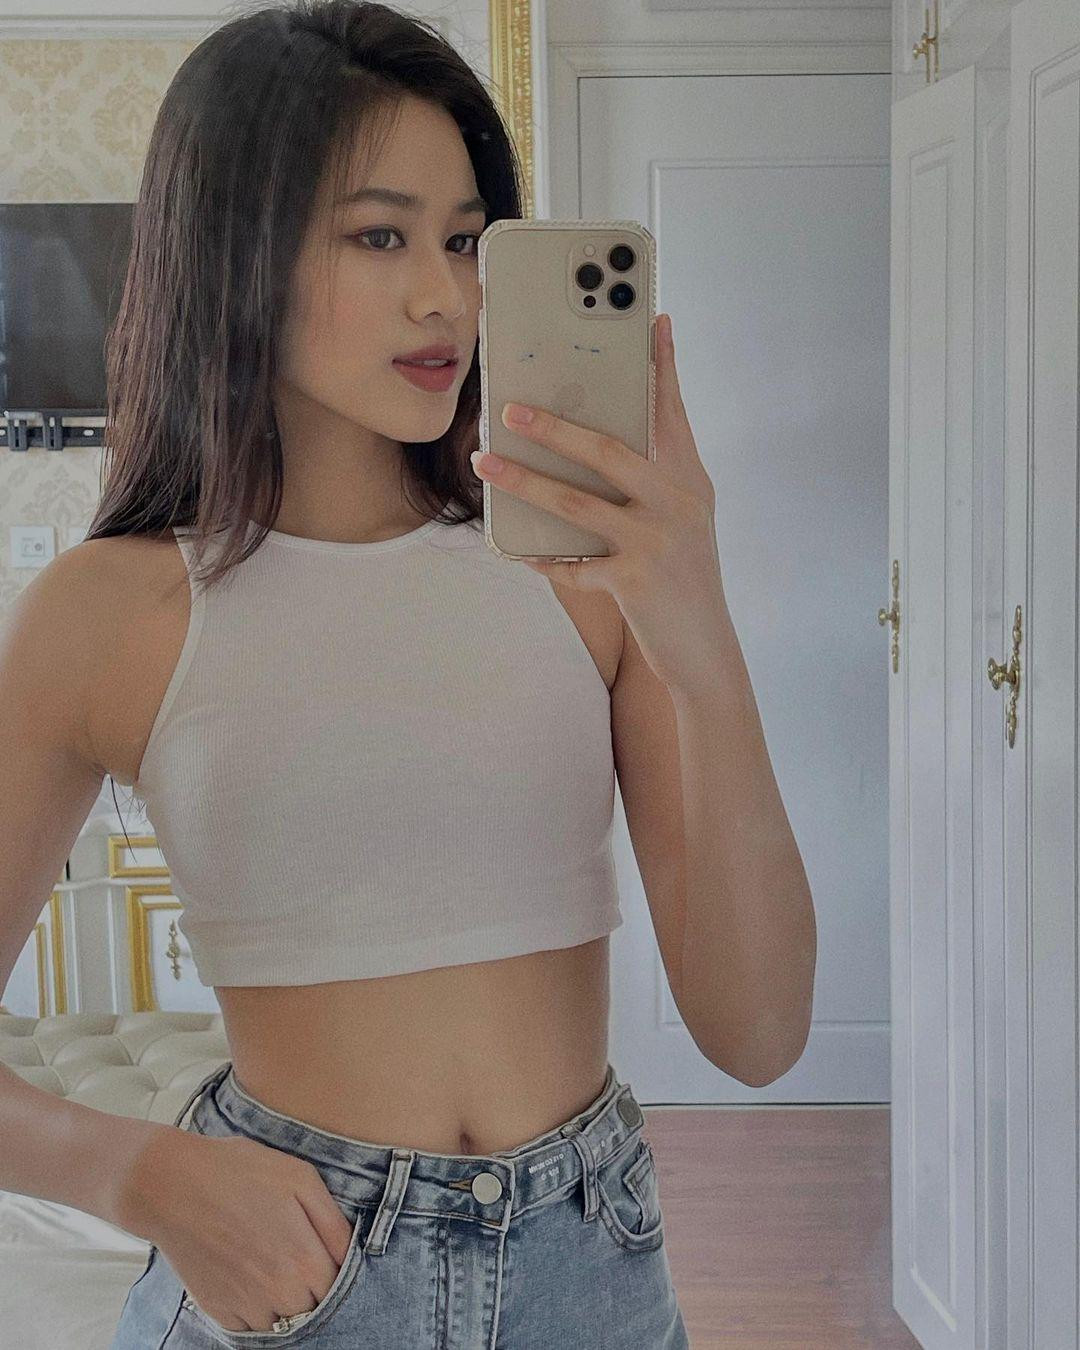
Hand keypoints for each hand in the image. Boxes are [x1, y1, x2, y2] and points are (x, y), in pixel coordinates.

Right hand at [118, 1125, 354, 1333]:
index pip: (338, 1285)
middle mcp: (277, 1292)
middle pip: (312, 1308)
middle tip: (293, 1251)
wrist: (174, 1184)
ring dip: (282, 1301)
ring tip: (268, 1261)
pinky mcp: (217, 1310)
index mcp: (303, 1259)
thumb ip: (333, 1222)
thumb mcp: (301, 1178)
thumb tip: (351, 1253)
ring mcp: (245, 1305)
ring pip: (281, 1322)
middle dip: (310, 1285)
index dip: (333, 1266)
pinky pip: (248, 1327)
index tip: (320, 1248)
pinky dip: (253, 1309)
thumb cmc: (240, 1172)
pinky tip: (246, 1274)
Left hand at [470, 312, 727, 696]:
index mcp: (690, 480)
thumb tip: (597, 444)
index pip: (671, 412)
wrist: (704, 648)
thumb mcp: (682, 519)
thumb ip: (653, 478)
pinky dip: (541, 556)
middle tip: (511, 407)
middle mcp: (677, 503)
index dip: (661, 366)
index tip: (652, 321)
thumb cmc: (683, 576)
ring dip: (524, 481)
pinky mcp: (635, 581)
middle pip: (608, 451)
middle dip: (555, 426)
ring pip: (577, 502)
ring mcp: (656, 542)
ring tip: (485, 463)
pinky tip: (514, 549)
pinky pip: (573, 564)